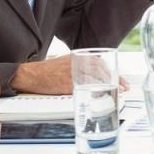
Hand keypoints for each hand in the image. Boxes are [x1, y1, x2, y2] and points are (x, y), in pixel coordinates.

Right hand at [10, 54, 128, 94]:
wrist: (31, 75)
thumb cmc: (47, 71)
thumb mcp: (66, 62)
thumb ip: (81, 66)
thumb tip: (97, 76)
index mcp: (78, 57)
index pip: (101, 63)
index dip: (113, 73)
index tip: (122, 81)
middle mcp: (77, 63)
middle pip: (102, 70)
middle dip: (115, 80)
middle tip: (122, 89)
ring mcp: (73, 73)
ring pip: (97, 79)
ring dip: (107, 87)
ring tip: (113, 94)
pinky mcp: (68, 83)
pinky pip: (86, 88)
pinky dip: (95, 92)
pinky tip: (99, 97)